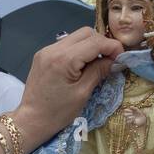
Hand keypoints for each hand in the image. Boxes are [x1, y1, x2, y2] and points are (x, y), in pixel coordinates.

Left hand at [12, 28, 121, 153]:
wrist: (32, 120)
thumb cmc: (58, 113)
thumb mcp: (82, 93)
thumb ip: (99, 71)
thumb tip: (116, 60)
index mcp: (63, 59)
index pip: (95, 42)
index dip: (112, 47)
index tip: (122, 58)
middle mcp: (53, 49)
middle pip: (86, 33)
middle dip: (102, 43)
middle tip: (111, 60)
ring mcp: (46, 50)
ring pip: (76, 37)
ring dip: (90, 46)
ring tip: (98, 63)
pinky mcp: (43, 55)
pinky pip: (66, 45)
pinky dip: (78, 50)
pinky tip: (82, 65)